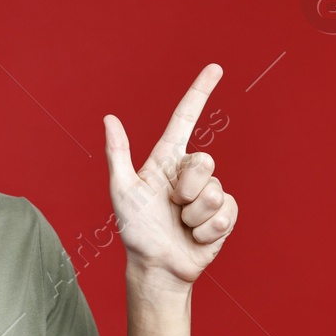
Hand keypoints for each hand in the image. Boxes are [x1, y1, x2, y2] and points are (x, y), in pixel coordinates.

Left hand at [103, 63, 238, 289]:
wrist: (157, 267)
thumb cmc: (136, 231)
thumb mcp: (121, 191)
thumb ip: (117, 154)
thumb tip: (109, 118)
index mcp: (167, 161)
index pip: (185, 119)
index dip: (200, 92)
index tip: (215, 68)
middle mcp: (190, 173)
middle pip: (204, 161)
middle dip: (187, 189)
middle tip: (172, 207)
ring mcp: (209, 194)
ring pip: (214, 191)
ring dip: (195, 216)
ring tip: (182, 225)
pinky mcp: (224, 215)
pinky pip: (226, 212)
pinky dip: (208, 229)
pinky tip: (196, 237)